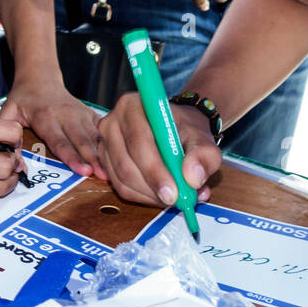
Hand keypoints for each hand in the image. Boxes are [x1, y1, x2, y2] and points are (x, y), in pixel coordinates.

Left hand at [0, 77, 103, 178]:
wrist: (40, 77)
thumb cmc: (23, 97)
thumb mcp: (8, 111)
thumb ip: (7, 134)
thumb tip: (13, 160)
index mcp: (45, 116)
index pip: (60, 141)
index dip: (72, 157)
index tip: (83, 171)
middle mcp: (66, 114)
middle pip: (82, 141)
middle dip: (93, 159)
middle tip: (103, 176)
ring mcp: (80, 113)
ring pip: (95, 136)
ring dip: (103, 154)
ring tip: (112, 171)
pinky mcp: (89, 113)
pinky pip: (101, 130)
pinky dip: (109, 143)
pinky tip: (116, 157)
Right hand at [98, 91, 219, 206]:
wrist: (175, 129)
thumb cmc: (185, 130)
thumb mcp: (203, 139)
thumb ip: (203, 156)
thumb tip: (193, 178)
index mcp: (132, 106)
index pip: (139, 141)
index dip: (155, 170)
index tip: (174, 192)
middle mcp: (111, 122)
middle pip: (126, 164)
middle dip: (152, 187)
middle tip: (176, 200)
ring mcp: (104, 143)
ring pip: (122, 179)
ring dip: (149, 195)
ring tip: (174, 197)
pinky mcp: (104, 161)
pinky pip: (120, 187)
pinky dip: (142, 196)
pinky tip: (160, 195)